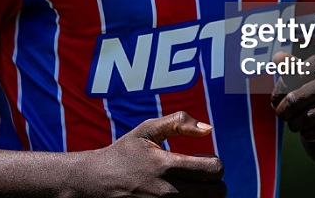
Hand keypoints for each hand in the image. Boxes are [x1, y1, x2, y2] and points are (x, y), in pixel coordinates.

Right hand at [72, 111, 225, 197]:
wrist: (97, 182)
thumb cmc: (124, 153)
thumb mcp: (146, 130)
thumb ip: (179, 123)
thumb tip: (209, 129)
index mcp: (167, 166)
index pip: (214, 169)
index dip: (214, 162)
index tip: (201, 159)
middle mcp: (168, 191)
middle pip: (218, 192)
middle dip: (214, 181)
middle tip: (199, 174)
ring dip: (205, 194)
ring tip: (191, 184)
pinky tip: (181, 193)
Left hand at [269, 51, 314, 142]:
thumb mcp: (302, 80)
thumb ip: (288, 69)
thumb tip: (277, 57)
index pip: (292, 77)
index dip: (279, 92)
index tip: (275, 100)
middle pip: (298, 98)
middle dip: (284, 111)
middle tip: (281, 116)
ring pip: (310, 116)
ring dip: (295, 125)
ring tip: (294, 126)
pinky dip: (309, 134)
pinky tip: (306, 133)